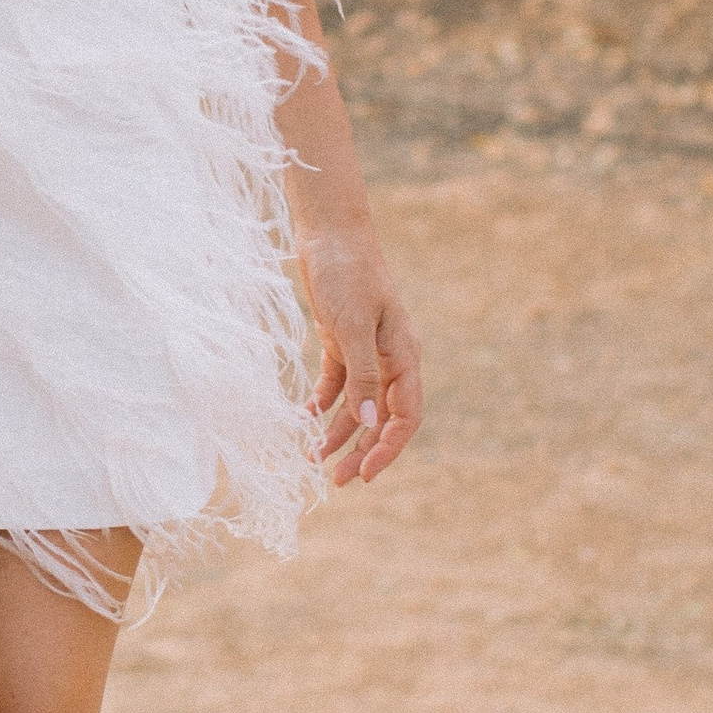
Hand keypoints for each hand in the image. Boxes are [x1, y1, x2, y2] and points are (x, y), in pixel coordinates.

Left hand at [302, 227, 421, 487]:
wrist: (330, 232)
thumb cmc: (346, 273)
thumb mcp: (352, 327)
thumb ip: (362, 377)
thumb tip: (371, 425)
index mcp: (404, 355)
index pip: (405, 415)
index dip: (388, 449)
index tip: (362, 475)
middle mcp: (390, 357)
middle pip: (381, 416)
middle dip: (361, 450)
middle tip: (334, 481)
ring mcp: (367, 350)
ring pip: (358, 404)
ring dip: (339, 431)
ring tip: (312, 457)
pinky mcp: (342, 340)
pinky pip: (339, 383)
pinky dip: (325, 402)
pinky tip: (307, 416)